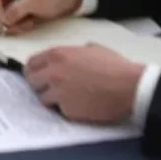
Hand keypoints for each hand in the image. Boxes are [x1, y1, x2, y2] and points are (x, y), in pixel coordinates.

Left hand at [22, 45, 144, 123]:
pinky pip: (60, 110)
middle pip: (32, 82)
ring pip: (43, 99)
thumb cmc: (115, 66)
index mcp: (57, 55)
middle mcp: (53, 73)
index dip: (34, 70)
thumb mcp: (92, 48)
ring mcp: (59, 92)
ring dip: (53, 99)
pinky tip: (81, 105)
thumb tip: (68, 57)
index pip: (31, 63)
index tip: (38, 76)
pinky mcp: (67, 110)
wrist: (129, 87)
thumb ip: (73, 52)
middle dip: (40, 85)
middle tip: (51, 89)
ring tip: (70, 98)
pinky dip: (68, 110)